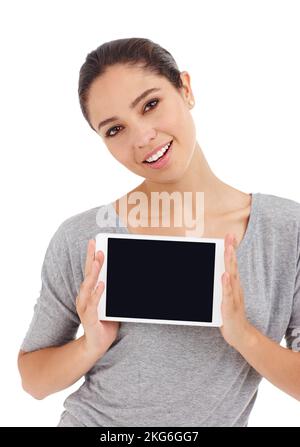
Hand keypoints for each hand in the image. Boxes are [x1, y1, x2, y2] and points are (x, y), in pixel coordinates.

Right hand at [76, 239, 119, 356]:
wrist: (96, 346)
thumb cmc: (104, 324)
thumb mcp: (112, 304)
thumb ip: (116, 293)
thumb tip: (129, 279)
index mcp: (90, 293)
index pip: (90, 272)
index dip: (91, 257)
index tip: (94, 242)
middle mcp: (85, 298)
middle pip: (87, 275)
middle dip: (91, 260)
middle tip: (96, 246)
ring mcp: (85, 308)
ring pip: (87, 287)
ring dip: (93, 274)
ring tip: (97, 262)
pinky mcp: (89, 319)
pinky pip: (93, 304)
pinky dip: (97, 294)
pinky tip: (102, 285)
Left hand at [219, 233, 252, 348]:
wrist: (239, 334)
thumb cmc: (230, 313)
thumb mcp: (224, 295)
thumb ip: (220, 284)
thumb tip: (215, 272)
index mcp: (233, 283)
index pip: (232, 263)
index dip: (231, 249)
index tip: (229, 236)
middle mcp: (235, 287)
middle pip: (232, 265)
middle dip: (231, 250)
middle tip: (230, 237)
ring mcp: (234, 296)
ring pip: (231, 276)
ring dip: (230, 263)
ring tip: (228, 250)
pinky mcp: (230, 306)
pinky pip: (228, 294)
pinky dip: (226, 284)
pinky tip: (224, 276)